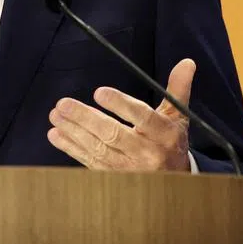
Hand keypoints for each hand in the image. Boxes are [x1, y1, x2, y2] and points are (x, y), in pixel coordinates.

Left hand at [47, 58, 194, 171]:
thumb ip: (177, 89)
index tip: (99, 92)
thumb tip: (186, 62)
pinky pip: (90, 162)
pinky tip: (56, 135)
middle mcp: (148, 153)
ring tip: (55, 115)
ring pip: (98, 149)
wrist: (175, 181)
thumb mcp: (177, 116)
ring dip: (73, 132)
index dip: (120, 105)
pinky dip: (71, 148)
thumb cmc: (171, 140)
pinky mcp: (116, 177)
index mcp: (164, 134)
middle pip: (113, 134)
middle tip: (63, 104)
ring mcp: (131, 168)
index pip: (142, 117)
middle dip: (85, 118)